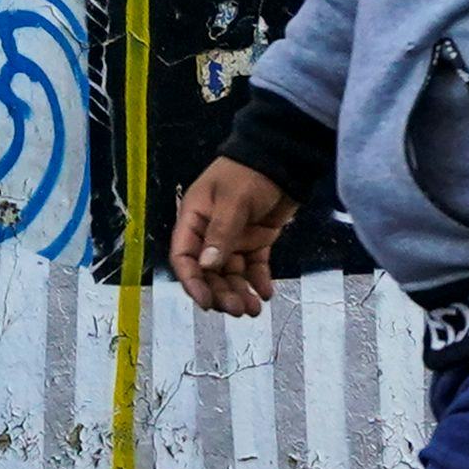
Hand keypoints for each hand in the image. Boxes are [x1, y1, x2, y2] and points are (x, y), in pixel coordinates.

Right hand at [168, 154, 295, 316]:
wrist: (283, 158)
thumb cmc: (249, 174)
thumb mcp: (233, 201)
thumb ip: (220, 235)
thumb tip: (206, 267)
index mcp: (194, 219)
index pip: (184, 257)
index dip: (192, 282)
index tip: (206, 303)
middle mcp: (210, 233)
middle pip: (209, 273)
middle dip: (221, 293)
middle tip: (239, 309)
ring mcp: (234, 239)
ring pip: (231, 274)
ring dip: (240, 292)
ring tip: (255, 308)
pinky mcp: (256, 242)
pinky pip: (253, 267)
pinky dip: (258, 281)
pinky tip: (266, 292)